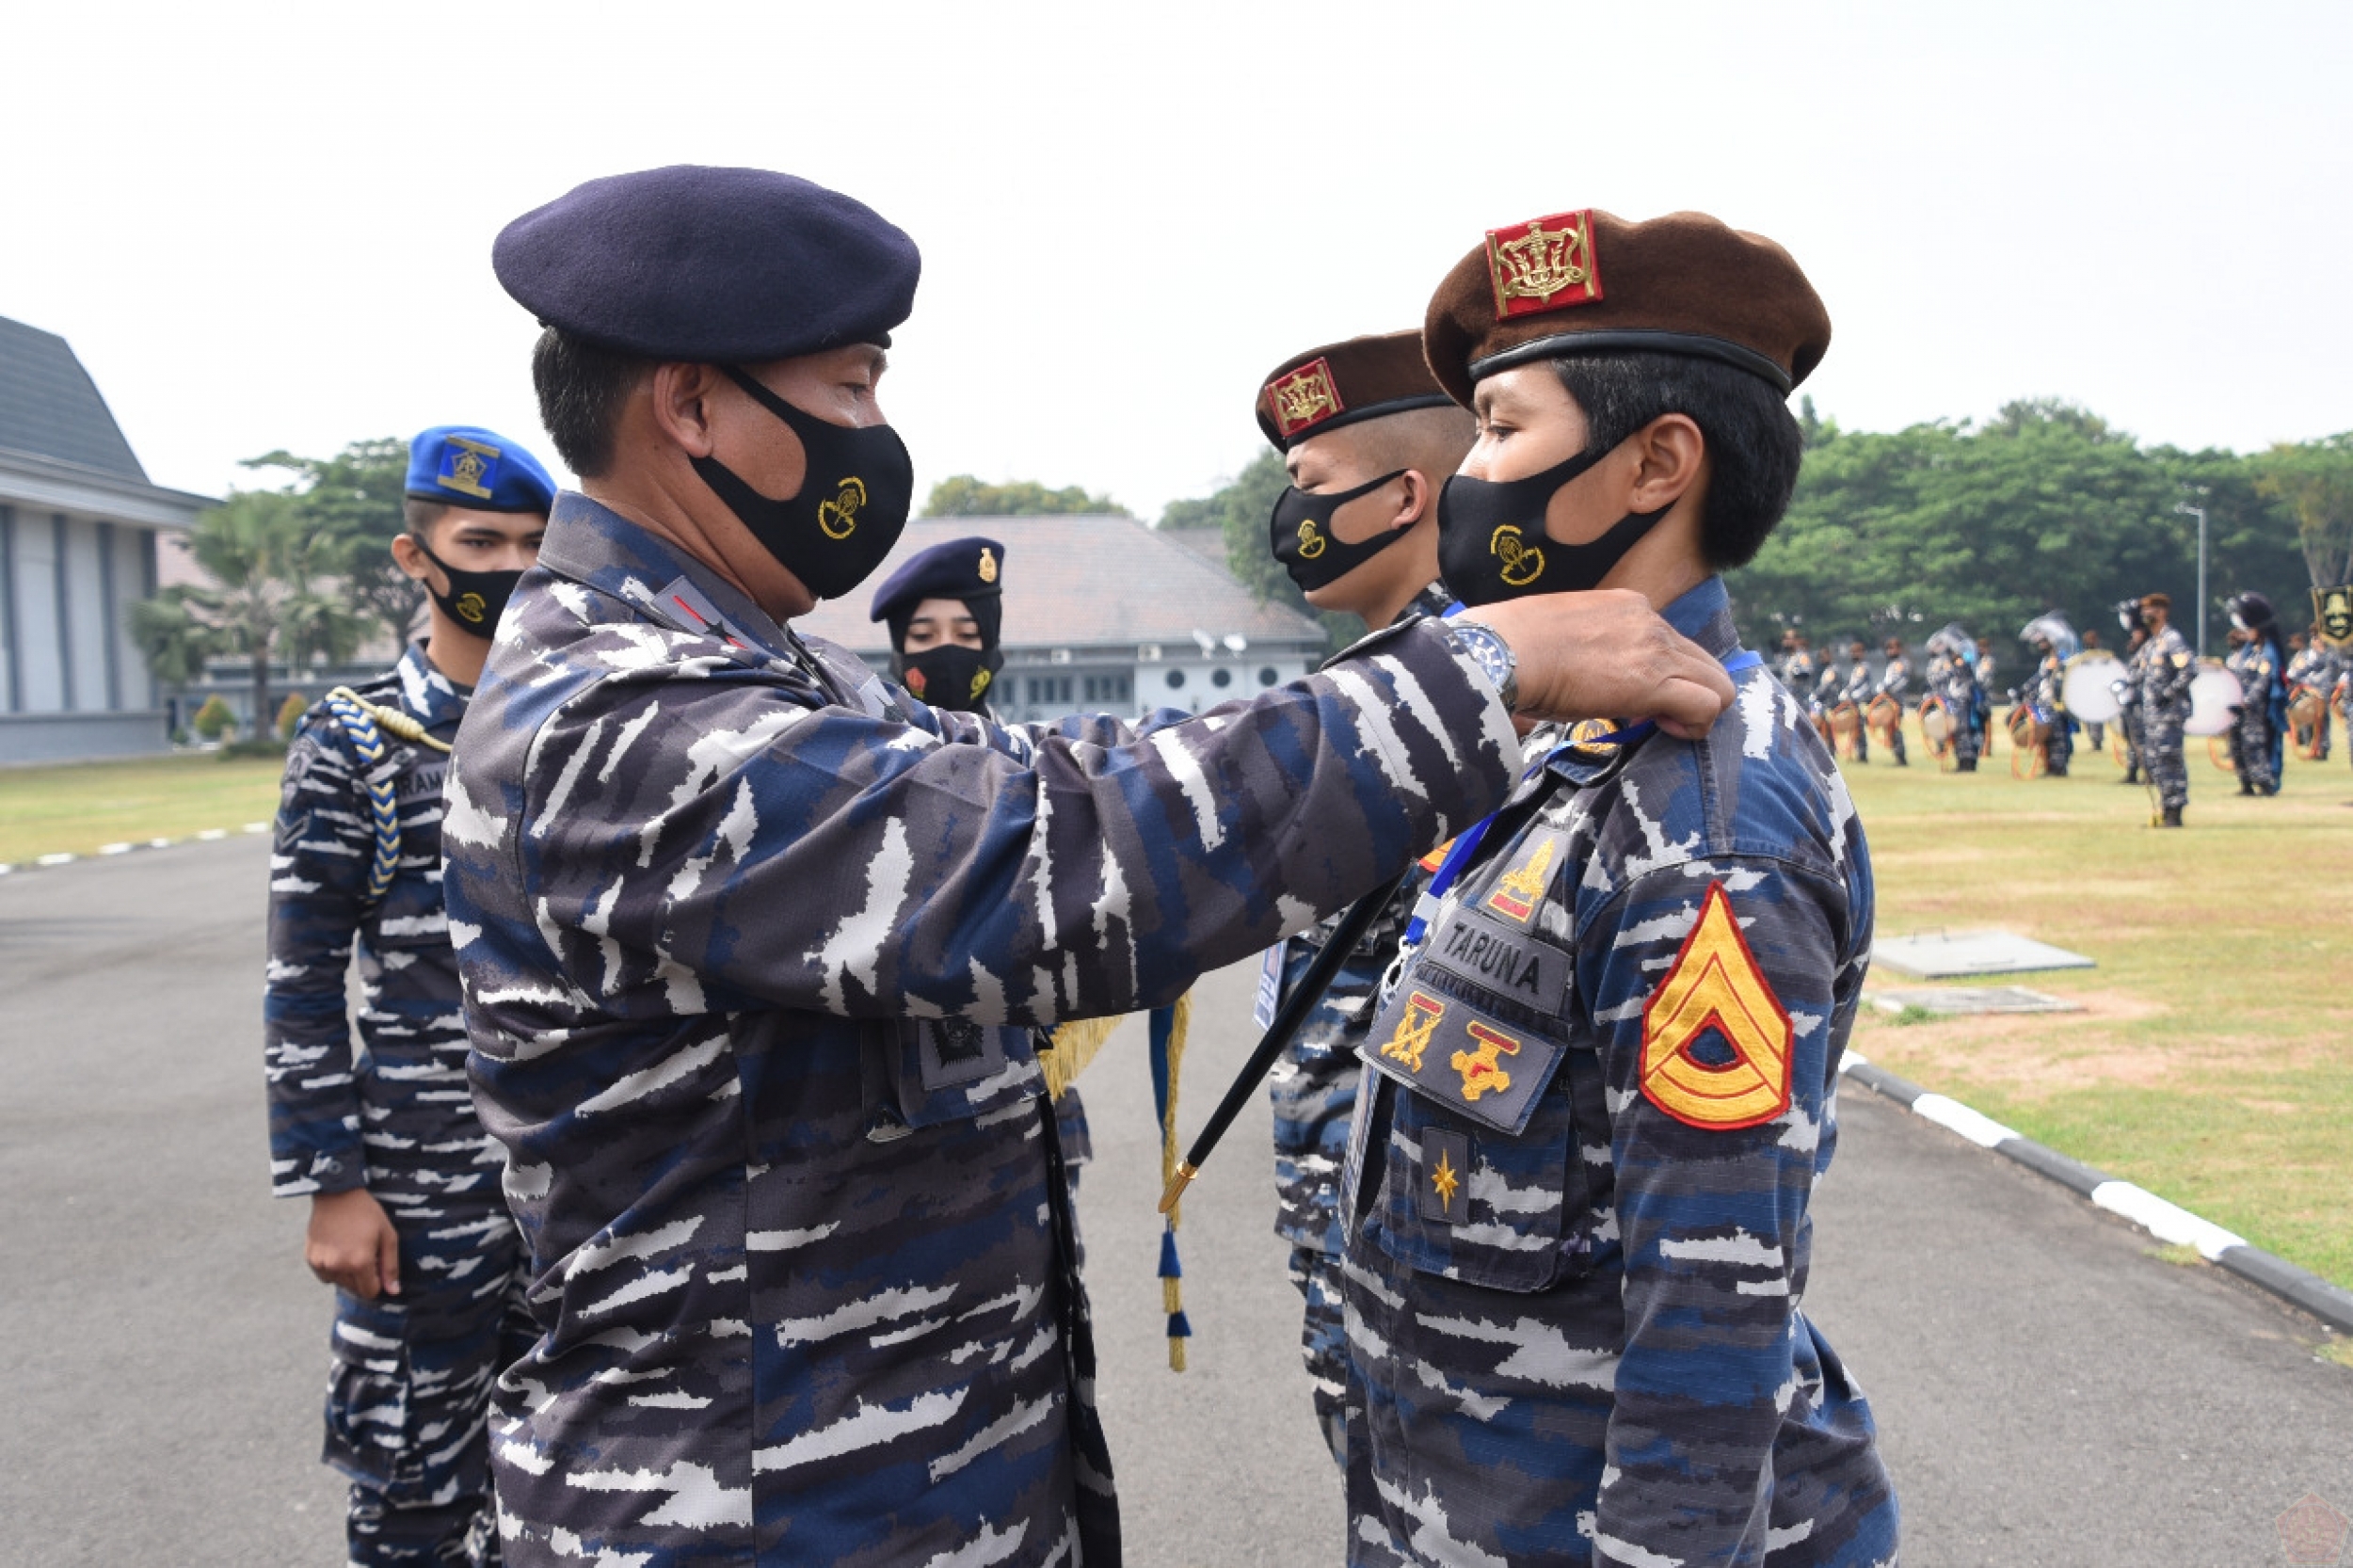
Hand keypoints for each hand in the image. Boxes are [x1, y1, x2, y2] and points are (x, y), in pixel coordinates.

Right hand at [306, 1188, 400, 1298]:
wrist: (337, 1194)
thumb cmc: (367, 1213)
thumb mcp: (387, 1235)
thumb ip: (390, 1266)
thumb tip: (393, 1291)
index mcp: (359, 1263)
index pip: (369, 1292)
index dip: (377, 1281)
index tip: (377, 1265)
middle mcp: (338, 1267)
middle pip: (354, 1289)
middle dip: (363, 1277)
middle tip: (364, 1252)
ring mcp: (322, 1264)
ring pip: (339, 1283)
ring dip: (347, 1273)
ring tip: (350, 1248)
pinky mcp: (310, 1259)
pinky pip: (325, 1275)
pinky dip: (332, 1268)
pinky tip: (337, 1249)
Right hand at [1465, 590, 1736, 737]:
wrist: (1503, 651)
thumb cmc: (1511, 646)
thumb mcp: (1559, 633)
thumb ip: (1584, 648)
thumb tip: (1576, 677)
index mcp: (1627, 606)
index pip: (1671, 643)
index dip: (1660, 674)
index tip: (1632, 696)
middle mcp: (1649, 620)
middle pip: (1705, 662)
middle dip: (1688, 692)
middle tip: (1654, 716)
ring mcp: (1656, 648)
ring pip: (1717, 684)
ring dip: (1696, 710)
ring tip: (1661, 725)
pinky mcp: (1654, 682)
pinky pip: (1706, 704)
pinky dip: (1695, 725)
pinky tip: (1666, 730)